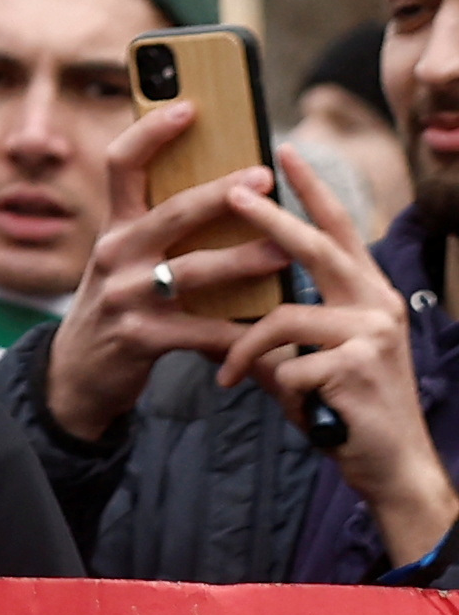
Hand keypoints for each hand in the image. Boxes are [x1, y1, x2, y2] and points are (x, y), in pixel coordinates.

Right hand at [42, 103, 268, 443]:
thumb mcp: (128, 258)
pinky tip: (271, 328)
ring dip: (245, 260)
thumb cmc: (124, 303)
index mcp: (116, 226)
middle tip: (265, 178)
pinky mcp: (141, 337)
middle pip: (171, 212)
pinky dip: (241, 331)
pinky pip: (202, 330)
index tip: (190, 107)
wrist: (79, 371)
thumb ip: (162, 227)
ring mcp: (125, 296)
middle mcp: (115, 254)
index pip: (123, 164)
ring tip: (285, 251)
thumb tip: (231, 186)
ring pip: (194, 271)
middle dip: (221, 194)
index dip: (152, 132)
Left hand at [192, 172, 453, 563]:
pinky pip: (287, 364)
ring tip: (234, 377)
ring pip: (282, 320)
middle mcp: (378, 304)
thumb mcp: (312, 357)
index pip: (340, 231)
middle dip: (270, 219)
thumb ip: (282, 326)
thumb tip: (225, 307)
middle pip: (316, 248)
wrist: (388, 463)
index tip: (287, 150)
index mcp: (368, 296)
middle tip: (233, 190)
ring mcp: (372, 332)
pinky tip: (294, 408)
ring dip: (247, 352)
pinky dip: (273, 387)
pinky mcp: (358, 364)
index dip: (314, 190)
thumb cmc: (344, 407)